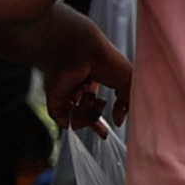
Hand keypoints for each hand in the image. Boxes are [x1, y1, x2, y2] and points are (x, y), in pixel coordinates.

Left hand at [43, 18, 131, 135]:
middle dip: (95, 122)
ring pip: (76, 119)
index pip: (96, 105)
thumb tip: (118, 121)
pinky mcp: (55, 101)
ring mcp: (65, 95)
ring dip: (88, 114)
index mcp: (94, 82)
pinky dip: (72, 119)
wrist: (85, 54)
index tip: (110, 128)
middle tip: (103, 130)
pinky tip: (80, 105)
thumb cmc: (107, 61)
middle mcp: (78, 90)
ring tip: (92, 99)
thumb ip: (127, 103)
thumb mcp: (129, 82)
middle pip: (85, 114)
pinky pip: (62, 120)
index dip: (103, 117)